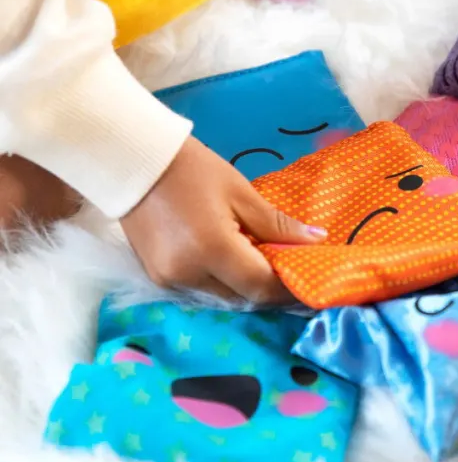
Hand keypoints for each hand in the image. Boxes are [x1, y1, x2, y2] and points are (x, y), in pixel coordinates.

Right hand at [121, 136, 325, 303]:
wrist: (135, 162)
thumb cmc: (194, 171)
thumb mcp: (242, 194)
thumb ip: (279, 225)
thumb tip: (316, 242)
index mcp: (212, 250)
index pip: (261, 286)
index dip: (290, 288)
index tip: (312, 280)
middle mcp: (188, 275)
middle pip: (242, 298)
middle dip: (271, 290)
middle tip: (294, 273)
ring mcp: (169, 281)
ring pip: (222, 298)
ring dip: (248, 289)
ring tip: (269, 268)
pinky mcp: (158, 278)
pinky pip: (201, 291)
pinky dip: (224, 283)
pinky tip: (238, 265)